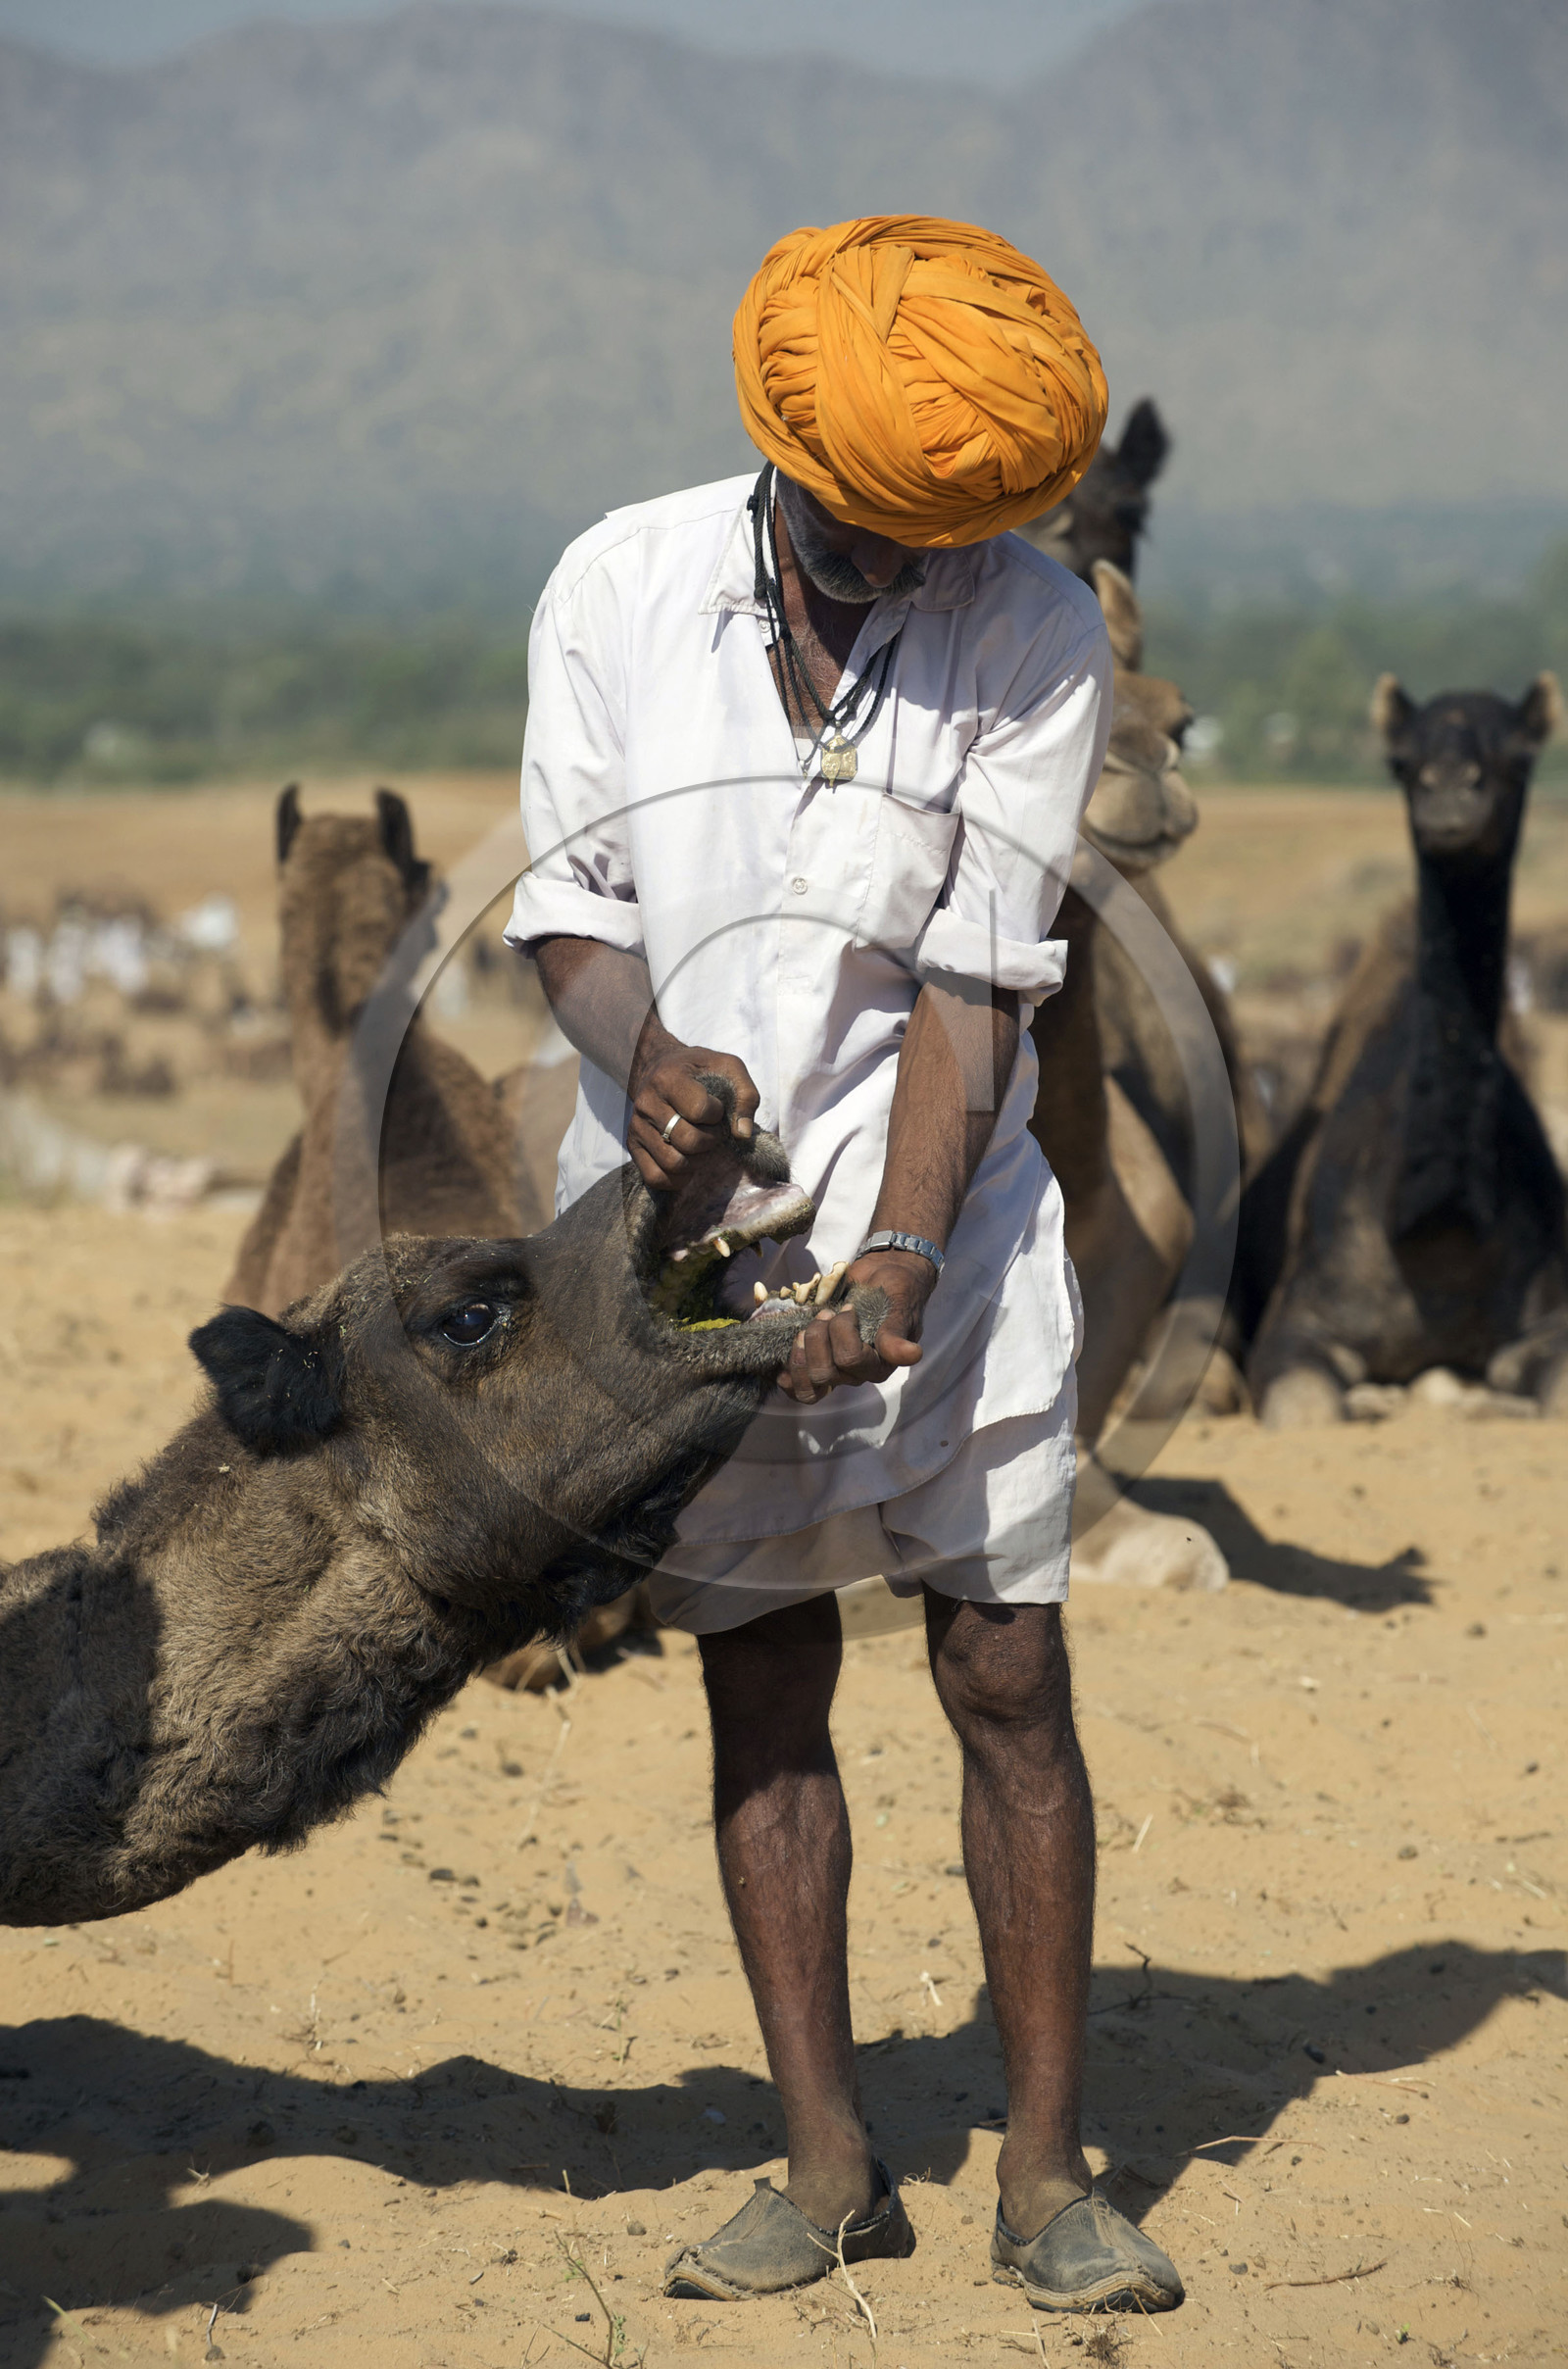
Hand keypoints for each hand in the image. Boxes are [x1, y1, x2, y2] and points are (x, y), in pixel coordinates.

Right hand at [627, 1041, 760, 1192]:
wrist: (658, 1067)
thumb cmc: (698, 1070)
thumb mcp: (728, 1067)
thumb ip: (746, 1095)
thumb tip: (743, 1134)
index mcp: (669, 1078)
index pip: (699, 1110)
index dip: (717, 1115)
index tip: (717, 1109)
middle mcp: (647, 1102)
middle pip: (688, 1141)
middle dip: (710, 1141)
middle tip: (712, 1131)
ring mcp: (637, 1126)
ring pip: (672, 1163)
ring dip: (695, 1161)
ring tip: (699, 1146)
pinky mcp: (633, 1145)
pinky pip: (655, 1177)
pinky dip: (676, 1179)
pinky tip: (686, 1163)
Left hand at [776, 1249, 937, 1402]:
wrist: (883, 1275)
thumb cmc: (894, 1288)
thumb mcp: (899, 1304)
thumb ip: (897, 1332)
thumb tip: (912, 1355)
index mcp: (880, 1363)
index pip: (850, 1360)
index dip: (840, 1332)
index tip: (848, 1309)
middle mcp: (858, 1373)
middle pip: (824, 1373)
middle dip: (816, 1339)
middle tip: (825, 1314)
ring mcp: (837, 1371)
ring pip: (809, 1385)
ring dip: (799, 1355)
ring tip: (804, 1331)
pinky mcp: (819, 1363)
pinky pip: (798, 1387)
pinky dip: (787, 1375)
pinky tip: (782, 1364)